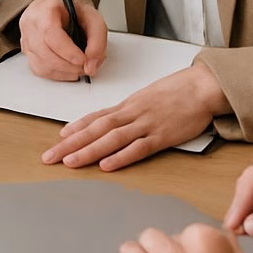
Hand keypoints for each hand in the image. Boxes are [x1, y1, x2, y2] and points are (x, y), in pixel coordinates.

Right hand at [19, 0, 107, 81]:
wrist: (63, 11)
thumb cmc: (75, 13)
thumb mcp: (94, 19)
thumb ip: (97, 41)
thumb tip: (91, 66)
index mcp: (45, 9)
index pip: (51, 33)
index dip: (67, 51)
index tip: (83, 60)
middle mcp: (31, 23)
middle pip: (44, 52)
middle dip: (68, 65)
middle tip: (84, 66)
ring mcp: (26, 38)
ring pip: (40, 64)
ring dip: (63, 72)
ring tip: (77, 68)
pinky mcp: (26, 51)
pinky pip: (38, 69)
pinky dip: (56, 74)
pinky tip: (67, 69)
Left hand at [43, 63, 225, 170]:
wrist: (203, 87)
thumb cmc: (178, 92)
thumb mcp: (148, 98)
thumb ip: (132, 111)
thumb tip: (115, 120)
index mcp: (128, 105)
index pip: (96, 117)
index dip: (76, 128)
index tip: (59, 138)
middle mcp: (132, 113)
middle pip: (95, 129)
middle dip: (70, 144)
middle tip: (50, 157)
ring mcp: (146, 124)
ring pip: (111, 139)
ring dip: (88, 151)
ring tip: (70, 162)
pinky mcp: (163, 136)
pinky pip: (138, 148)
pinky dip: (121, 156)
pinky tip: (106, 165)